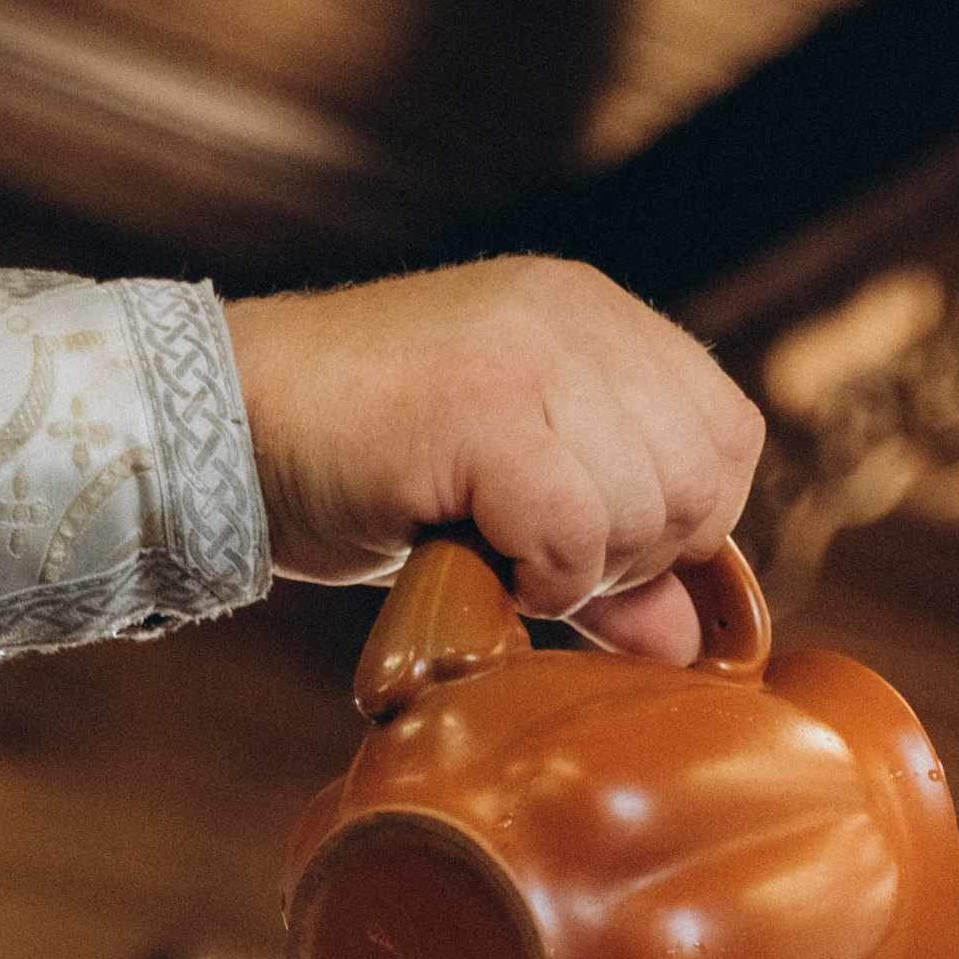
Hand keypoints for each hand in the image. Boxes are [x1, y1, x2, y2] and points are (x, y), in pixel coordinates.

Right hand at [222, 259, 764, 656]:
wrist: (229, 431)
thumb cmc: (364, 474)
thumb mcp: (511, 513)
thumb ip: (609, 565)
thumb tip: (693, 644)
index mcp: (597, 319)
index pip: (728, 437)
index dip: (683, 526)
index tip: (594, 554)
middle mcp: (577, 315)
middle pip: (702, 481)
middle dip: (634, 559)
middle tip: (539, 562)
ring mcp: (532, 348)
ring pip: (645, 507)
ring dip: (580, 571)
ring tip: (498, 553)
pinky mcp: (483, 403)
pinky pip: (576, 528)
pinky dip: (540, 575)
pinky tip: (482, 560)